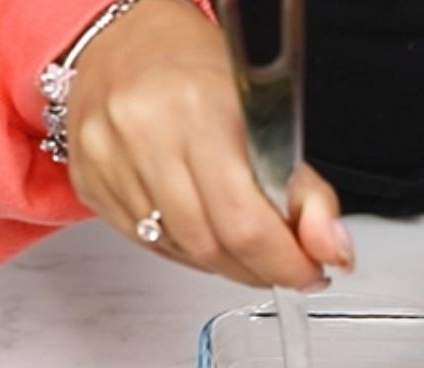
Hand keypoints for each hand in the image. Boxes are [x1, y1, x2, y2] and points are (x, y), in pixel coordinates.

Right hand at [63, 0, 352, 287]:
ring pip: (182, 252)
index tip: (308, 273)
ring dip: (224, 264)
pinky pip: (150, 244)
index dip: (284, 263)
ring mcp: (110, 162)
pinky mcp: (91, 184)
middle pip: (212, 246)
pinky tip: (203, 230)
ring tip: (245, 245)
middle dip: (258, 269)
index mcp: (198, 111)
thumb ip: (308, 194)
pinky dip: (187, 250)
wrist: (120, 39)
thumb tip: (332, 251)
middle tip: (282, 266)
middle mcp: (146, 134)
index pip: (244, 223)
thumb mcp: (269, 117)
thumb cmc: (194, 71)